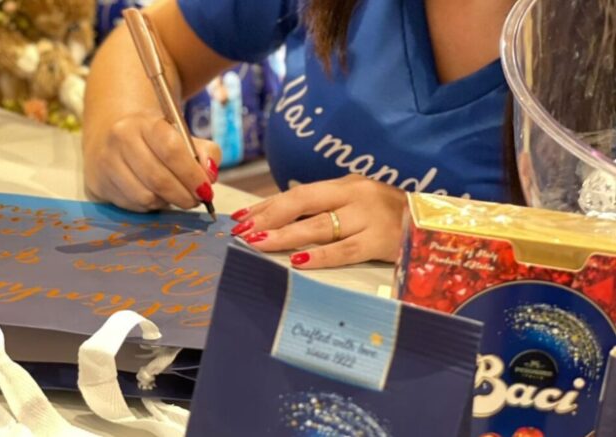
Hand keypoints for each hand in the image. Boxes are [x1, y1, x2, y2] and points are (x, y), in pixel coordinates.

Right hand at [83, 112, 221, 211]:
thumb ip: (205, 153)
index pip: (172, 150)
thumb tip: (210, 175)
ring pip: (145, 196)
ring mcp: (106, 162)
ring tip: (175, 196)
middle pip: (158, 178)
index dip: (192, 175)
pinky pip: (132, 205)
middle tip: (195, 200)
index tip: (206, 189)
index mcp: (145, 122)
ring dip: (167, 202)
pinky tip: (154, 195)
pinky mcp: (99, 183)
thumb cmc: (155, 139)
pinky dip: (150, 205)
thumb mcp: (182, 136)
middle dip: (183, 195)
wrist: (112, 135)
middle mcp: (120, 139)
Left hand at [230, 175, 407, 268]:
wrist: (437, 225)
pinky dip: (320, 256)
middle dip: (268, 217)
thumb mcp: (359, 202)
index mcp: (345, 185)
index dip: (267, 206)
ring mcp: (369, 216)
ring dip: (284, 236)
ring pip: (318, 226)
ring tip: (258, 244)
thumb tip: (284, 219)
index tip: (240, 218)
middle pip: (302, 202)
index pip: (298, 193)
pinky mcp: (381, 240)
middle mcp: (355, 195)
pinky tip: (298, 261)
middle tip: (242, 231)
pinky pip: (345, 250)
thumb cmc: (391, 217)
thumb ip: (328, 208)